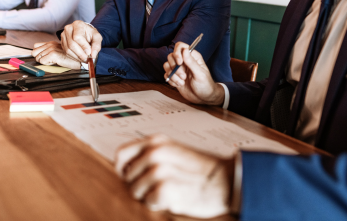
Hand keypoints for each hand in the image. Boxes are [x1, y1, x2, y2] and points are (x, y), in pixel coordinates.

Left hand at [32, 41, 82, 68]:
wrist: (79, 59)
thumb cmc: (70, 57)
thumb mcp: (58, 52)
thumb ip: (49, 51)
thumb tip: (39, 56)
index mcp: (51, 43)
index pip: (35, 46)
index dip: (38, 53)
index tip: (45, 56)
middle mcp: (50, 44)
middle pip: (34, 52)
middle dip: (40, 58)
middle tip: (49, 59)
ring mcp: (52, 49)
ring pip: (37, 58)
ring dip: (44, 61)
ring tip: (54, 61)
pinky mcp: (53, 54)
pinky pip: (42, 62)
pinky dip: (47, 64)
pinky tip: (55, 62)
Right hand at [60, 20, 102, 62]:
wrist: (84, 33)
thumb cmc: (90, 34)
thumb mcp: (97, 37)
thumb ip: (96, 45)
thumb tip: (93, 55)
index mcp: (78, 24)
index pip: (77, 37)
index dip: (83, 46)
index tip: (89, 52)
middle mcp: (68, 28)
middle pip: (71, 44)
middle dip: (80, 53)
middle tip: (86, 58)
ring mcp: (63, 35)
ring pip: (67, 49)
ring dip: (76, 56)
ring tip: (84, 59)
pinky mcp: (62, 42)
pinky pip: (65, 51)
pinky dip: (73, 57)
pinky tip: (79, 57)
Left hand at [115, 134, 233, 217]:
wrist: (225, 180)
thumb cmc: (201, 169)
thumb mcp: (173, 152)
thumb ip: (150, 154)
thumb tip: (126, 168)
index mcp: (156, 141)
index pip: (121, 153)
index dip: (122, 168)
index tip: (129, 176)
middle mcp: (155, 153)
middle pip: (126, 175)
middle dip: (137, 185)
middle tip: (156, 186)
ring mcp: (160, 170)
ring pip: (135, 190)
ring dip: (148, 196)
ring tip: (167, 191)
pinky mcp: (165, 189)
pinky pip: (148, 202)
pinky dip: (158, 204)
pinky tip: (172, 198)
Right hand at [163, 42, 224, 105]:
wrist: (203, 99)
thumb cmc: (205, 85)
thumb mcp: (199, 74)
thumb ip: (191, 62)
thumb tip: (185, 50)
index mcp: (193, 57)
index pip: (180, 46)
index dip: (177, 53)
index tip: (179, 62)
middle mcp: (184, 61)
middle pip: (171, 56)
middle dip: (175, 67)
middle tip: (184, 76)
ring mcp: (179, 69)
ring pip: (167, 65)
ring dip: (173, 75)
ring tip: (182, 82)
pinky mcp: (174, 77)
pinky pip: (166, 75)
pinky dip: (171, 81)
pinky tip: (179, 85)